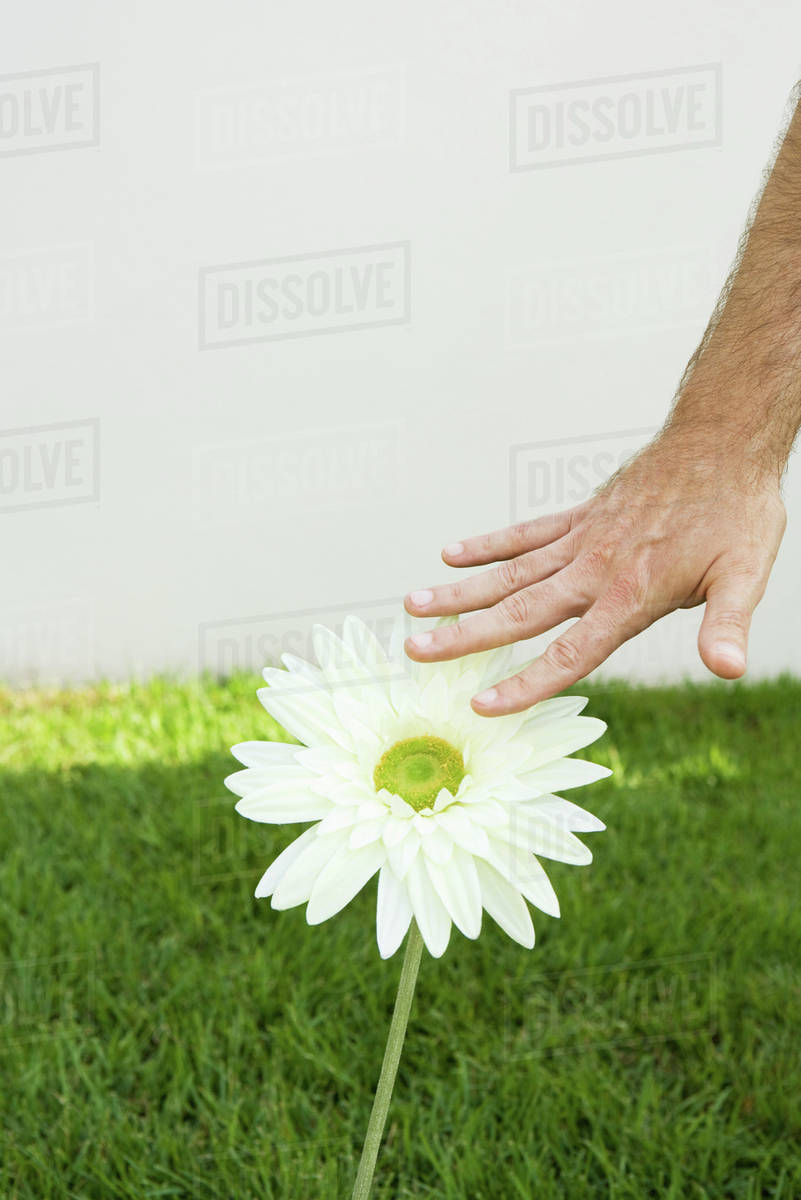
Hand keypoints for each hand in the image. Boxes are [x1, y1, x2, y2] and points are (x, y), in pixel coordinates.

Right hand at [403, 431, 786, 715]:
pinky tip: (452, 554)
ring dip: (461, 591)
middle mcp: (594, 569)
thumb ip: (729, 624)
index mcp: (629, 595)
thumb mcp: (746, 573)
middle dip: (464, 635)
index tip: (483, 705)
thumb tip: (731, 670)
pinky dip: (489, 545)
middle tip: (415, 650)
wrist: (721, 441)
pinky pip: (526, 533)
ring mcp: (581, 539)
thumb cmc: (736, 511)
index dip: (526, 682)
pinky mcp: (580, 515)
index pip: (570, 652)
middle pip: (519, 611)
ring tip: (414, 606)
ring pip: (510, 572)